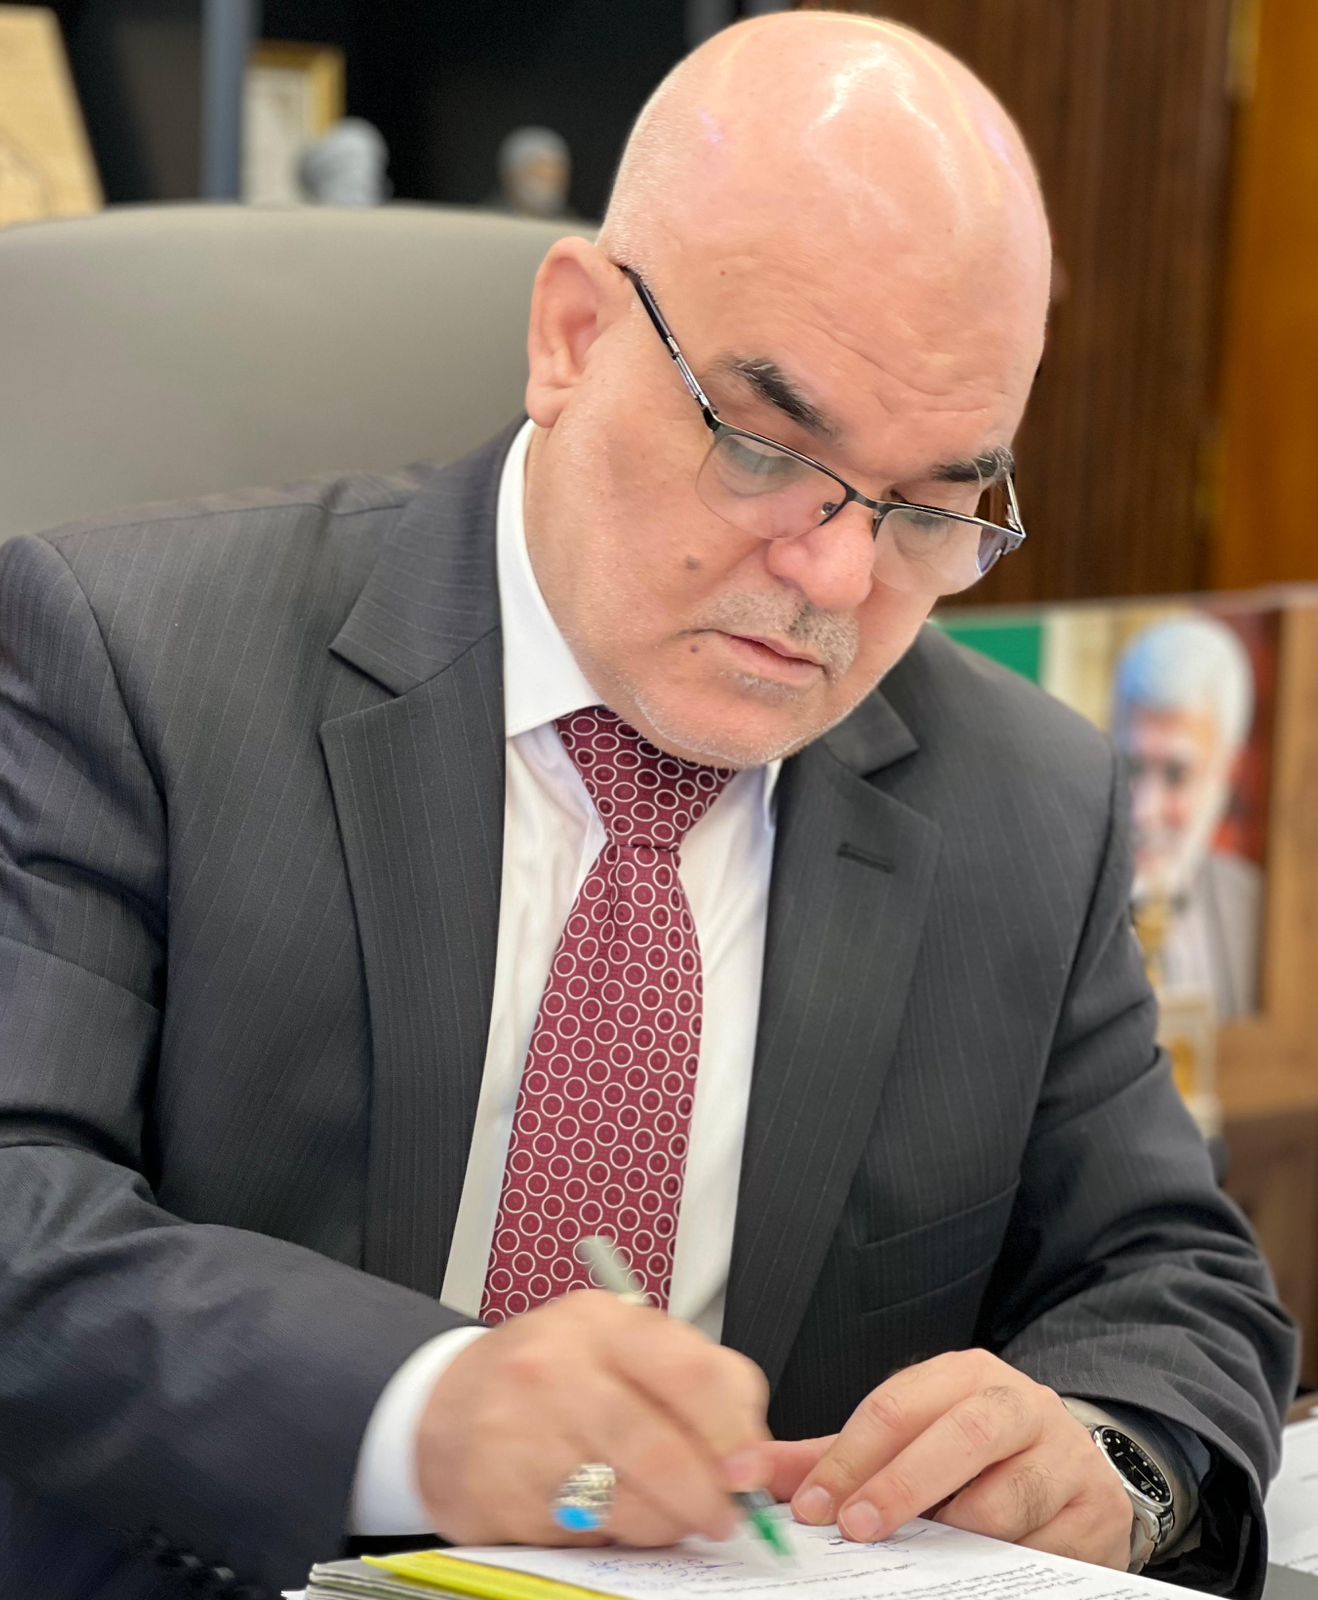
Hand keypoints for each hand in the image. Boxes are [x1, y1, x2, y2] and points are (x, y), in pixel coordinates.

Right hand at [415, 1291, 770, 1546]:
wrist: (443, 1405)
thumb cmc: (545, 1376)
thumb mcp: (614, 1346)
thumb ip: (686, 1382)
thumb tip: (749, 1450)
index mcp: (602, 1323)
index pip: (693, 1373)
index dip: (735, 1433)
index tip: (751, 1470)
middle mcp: (559, 1367)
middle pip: (661, 1448)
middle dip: (707, 1497)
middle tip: (723, 1515)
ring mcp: (522, 1429)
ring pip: (625, 1499)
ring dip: (665, 1524)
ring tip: (670, 1519)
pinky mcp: (498, 1490)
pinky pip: (580, 1530)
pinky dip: (610, 1535)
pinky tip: (609, 1517)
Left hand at [763, 1350, 1131, 1569]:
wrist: (1071, 1466)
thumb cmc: (974, 1452)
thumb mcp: (907, 1439)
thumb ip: (831, 1456)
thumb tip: (748, 1472)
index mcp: (964, 1374)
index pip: (896, 1406)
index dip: (848, 1458)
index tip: (809, 1505)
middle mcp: (1018, 1403)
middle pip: (958, 1436)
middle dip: (901, 1485)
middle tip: (856, 1528)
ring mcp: (1063, 1456)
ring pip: (1004, 1498)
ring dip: (957, 1532)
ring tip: (926, 1552)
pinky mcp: (1094, 1511)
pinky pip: (1044, 1549)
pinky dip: (1007, 1564)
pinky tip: (981, 1570)